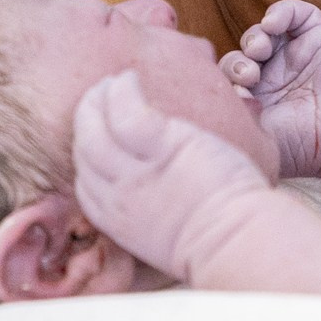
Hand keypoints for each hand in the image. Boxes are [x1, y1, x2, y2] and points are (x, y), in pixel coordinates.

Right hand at [72, 71, 270, 283]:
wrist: (236, 242)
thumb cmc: (216, 239)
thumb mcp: (163, 234)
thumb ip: (148, 208)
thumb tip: (153, 187)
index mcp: (116, 218)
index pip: (84, 177)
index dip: (87, 148)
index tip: (99, 130)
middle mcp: (118, 195)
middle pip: (84, 148)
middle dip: (85, 118)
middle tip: (96, 96)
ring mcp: (137, 172)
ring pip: (95, 129)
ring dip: (97, 100)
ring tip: (110, 82)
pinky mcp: (164, 147)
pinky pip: (127, 112)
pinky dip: (122, 91)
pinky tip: (130, 78)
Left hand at [220, 0, 320, 181]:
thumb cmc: (302, 146)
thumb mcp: (256, 136)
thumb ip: (232, 113)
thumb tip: (216, 94)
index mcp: (259, 102)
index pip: (227, 80)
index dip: (223, 80)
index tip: (236, 94)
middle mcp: (275, 78)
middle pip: (239, 56)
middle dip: (237, 62)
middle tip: (249, 75)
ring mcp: (296, 57)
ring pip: (260, 33)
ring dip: (253, 38)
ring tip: (260, 51)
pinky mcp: (317, 38)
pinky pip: (293, 12)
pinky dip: (279, 12)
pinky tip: (273, 25)